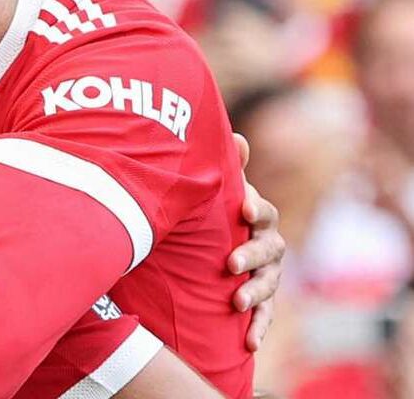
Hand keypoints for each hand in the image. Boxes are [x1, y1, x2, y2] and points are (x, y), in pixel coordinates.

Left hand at [227, 133, 284, 351]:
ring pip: (268, 283)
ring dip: (255, 293)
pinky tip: (250, 342)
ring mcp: (266, 274)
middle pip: (269, 250)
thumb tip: (237, 137)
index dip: (257, 209)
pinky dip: (259, 327)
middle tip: (231, 263)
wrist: (209, 248)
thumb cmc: (216, 213)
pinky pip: (264, 315)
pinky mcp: (259, 300)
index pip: (264, 212)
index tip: (245, 209)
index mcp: (258, 218)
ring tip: (236, 302)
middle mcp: (268, 245)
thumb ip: (228, 169)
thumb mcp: (218, 191)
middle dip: (251, 255)